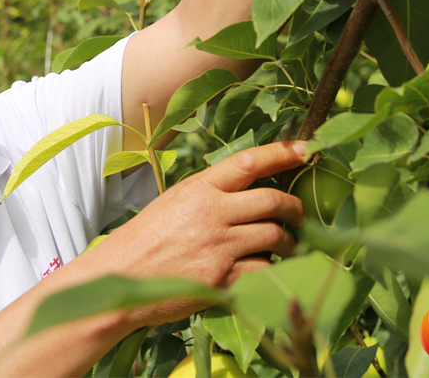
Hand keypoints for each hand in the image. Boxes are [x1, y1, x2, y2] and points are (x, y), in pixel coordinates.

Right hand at [89, 141, 307, 325]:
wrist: (122, 275)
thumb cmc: (147, 238)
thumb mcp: (175, 201)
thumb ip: (210, 194)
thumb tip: (248, 190)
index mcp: (199, 188)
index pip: (249, 162)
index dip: (281, 154)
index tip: (305, 149)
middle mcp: (213, 212)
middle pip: (273, 201)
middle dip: (295, 208)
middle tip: (300, 214)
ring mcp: (220, 246)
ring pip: (275, 236)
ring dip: (290, 242)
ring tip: (289, 246)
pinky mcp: (222, 278)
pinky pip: (264, 269)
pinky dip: (272, 270)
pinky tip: (269, 272)